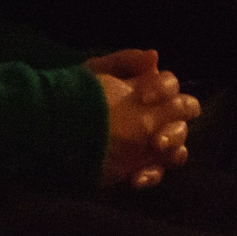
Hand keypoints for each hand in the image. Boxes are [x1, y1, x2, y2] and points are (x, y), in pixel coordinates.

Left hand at [86, 49, 197, 189]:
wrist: (54, 129)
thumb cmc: (77, 95)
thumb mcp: (96, 73)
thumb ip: (124, 61)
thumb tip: (155, 56)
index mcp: (147, 91)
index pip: (172, 88)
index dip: (165, 90)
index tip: (144, 98)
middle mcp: (155, 117)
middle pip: (181, 122)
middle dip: (175, 130)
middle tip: (155, 141)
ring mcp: (149, 144)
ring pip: (177, 149)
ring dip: (171, 152)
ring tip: (151, 155)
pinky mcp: (139, 167)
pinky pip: (156, 173)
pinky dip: (150, 176)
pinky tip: (135, 179)